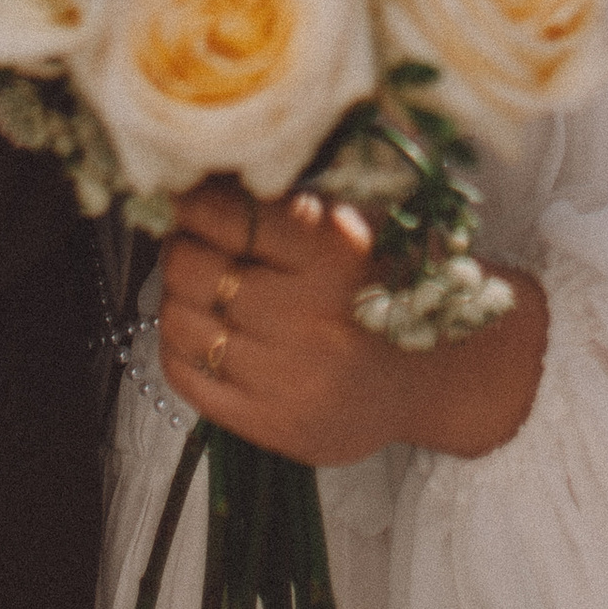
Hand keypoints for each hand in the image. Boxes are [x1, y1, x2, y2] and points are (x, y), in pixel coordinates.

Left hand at [157, 182, 547, 467]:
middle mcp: (307, 317)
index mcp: (333, 255)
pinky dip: (178, 346)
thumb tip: (204, 184)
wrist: (431, 375)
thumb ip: (288, 209)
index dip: (194, 203)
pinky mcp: (270, 424)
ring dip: (177, 296)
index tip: (184, 197)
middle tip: (187, 241)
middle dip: (181, 248)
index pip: (231, 217)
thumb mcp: (352, 231)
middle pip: (196, 269)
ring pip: (183, 322)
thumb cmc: (384, 288)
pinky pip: (188, 378)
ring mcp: (286, 377)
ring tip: (193, 286)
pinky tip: (198, 330)